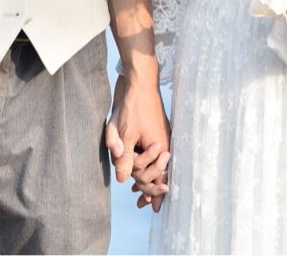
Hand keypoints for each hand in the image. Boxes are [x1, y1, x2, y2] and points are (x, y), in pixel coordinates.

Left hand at [105, 73, 170, 211]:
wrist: (139, 82)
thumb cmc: (132, 106)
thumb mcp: (124, 133)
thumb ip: (125, 157)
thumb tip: (123, 180)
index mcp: (159, 146)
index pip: (155, 175)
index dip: (150, 191)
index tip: (146, 205)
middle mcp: (164, 143)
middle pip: (156, 171)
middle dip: (149, 185)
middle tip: (143, 202)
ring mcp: (161, 137)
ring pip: (156, 163)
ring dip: (149, 176)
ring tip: (145, 194)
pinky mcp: (156, 131)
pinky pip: (155, 153)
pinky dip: (149, 164)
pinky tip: (144, 170)